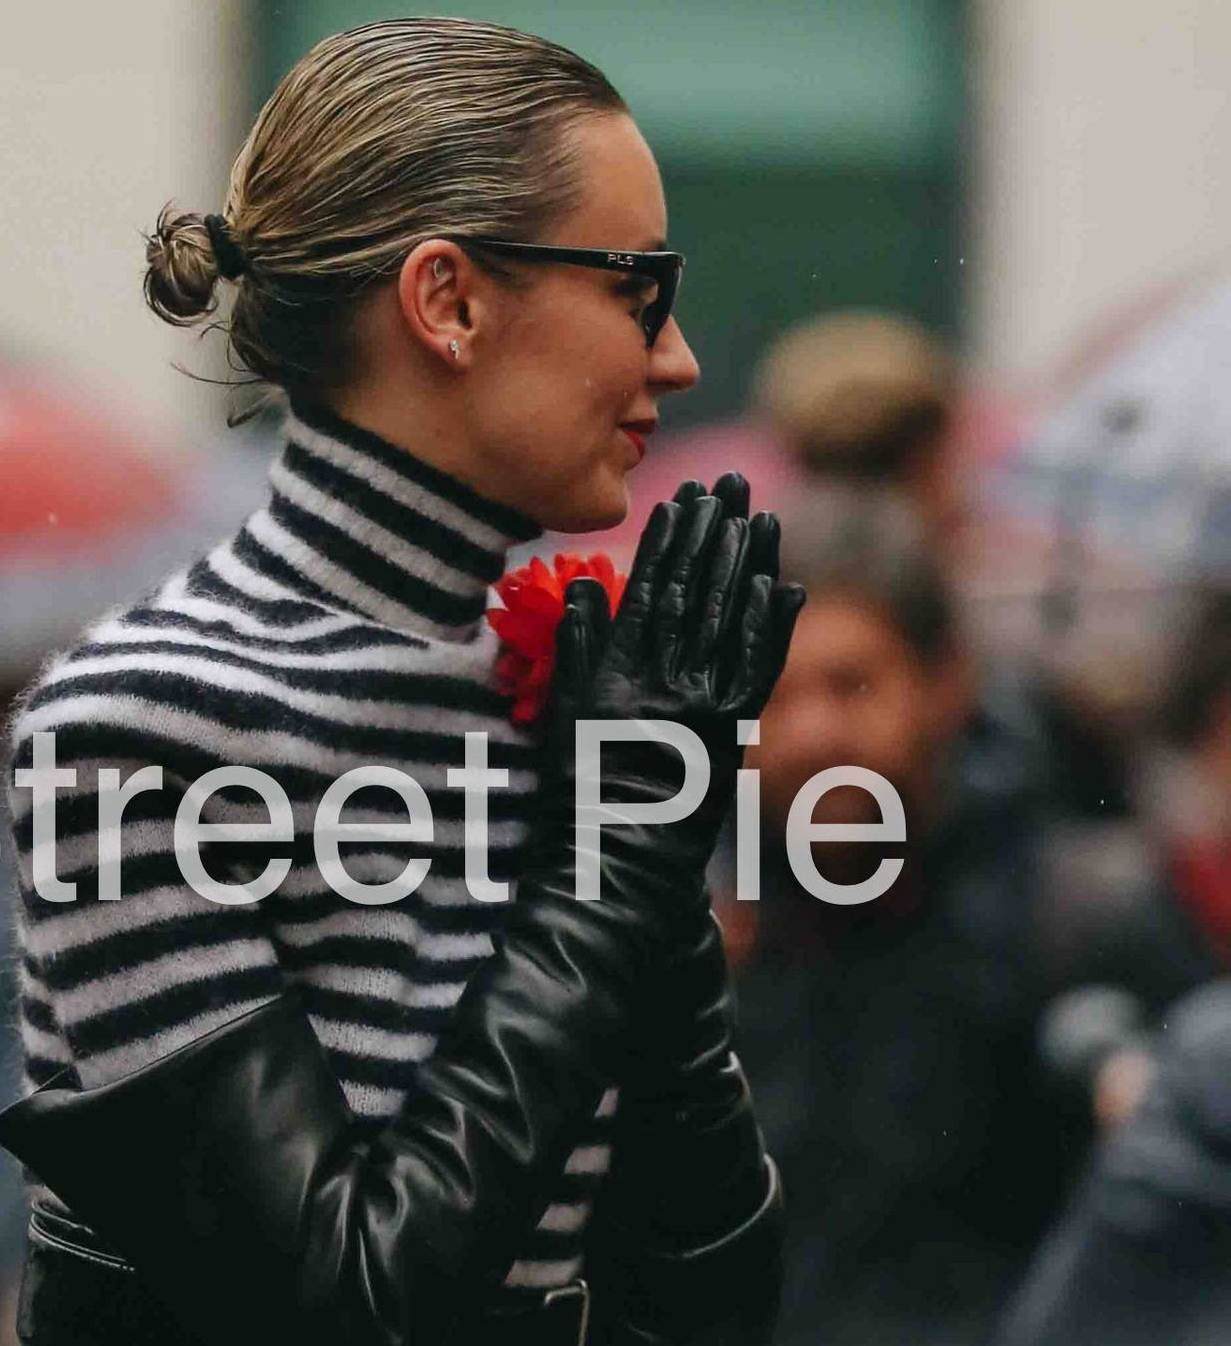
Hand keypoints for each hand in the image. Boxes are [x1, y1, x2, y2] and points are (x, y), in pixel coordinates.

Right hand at [539, 475, 801, 879]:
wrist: (616, 863)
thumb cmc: (575, 794)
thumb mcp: (560, 716)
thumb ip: (577, 650)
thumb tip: (586, 587)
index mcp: (619, 674)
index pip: (651, 589)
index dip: (668, 540)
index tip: (681, 498)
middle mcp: (668, 682)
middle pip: (698, 590)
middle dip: (714, 532)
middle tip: (729, 482)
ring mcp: (706, 706)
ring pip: (734, 619)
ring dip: (749, 562)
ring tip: (760, 515)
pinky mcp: (733, 732)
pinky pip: (759, 667)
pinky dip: (774, 624)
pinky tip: (786, 586)